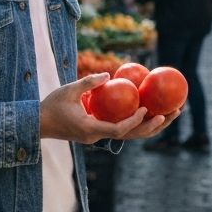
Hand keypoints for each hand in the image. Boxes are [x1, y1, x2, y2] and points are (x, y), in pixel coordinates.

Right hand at [40, 74, 169, 143]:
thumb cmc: (51, 106)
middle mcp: (97, 137)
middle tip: (173, 113)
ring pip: (129, 135)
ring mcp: (98, 136)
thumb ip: (88, 83)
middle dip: (154, 126)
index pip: (117, 130)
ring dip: (150, 126)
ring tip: (170, 113)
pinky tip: (149, 111)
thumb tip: (109, 74)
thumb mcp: (68, 90)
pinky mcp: (98, 132)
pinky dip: (137, 123)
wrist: (37, 123)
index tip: (145, 109)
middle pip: (131, 136)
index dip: (133, 122)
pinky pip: (121, 129)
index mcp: (90, 129)